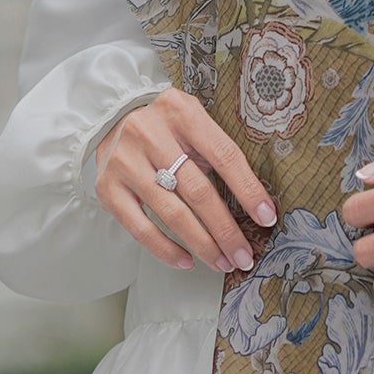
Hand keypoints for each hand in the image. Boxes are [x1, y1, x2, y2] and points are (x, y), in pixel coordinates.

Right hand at [93, 87, 277, 273]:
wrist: (112, 118)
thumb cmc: (165, 125)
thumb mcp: (193, 121)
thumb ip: (216, 150)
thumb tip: (254, 199)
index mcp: (181, 112)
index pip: (224, 156)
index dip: (248, 189)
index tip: (266, 216)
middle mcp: (150, 134)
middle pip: (197, 191)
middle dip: (225, 229)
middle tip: (244, 255)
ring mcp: (126, 163)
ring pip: (171, 213)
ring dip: (202, 244)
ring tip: (222, 261)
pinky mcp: (107, 189)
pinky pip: (140, 228)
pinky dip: (165, 249)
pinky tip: (186, 261)